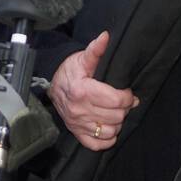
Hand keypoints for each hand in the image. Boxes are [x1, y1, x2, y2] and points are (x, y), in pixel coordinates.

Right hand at [49, 31, 138, 150]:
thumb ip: (96, 50)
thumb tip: (106, 36)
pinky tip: (108, 126)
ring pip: (110, 131)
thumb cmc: (70, 71)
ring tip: (115, 112)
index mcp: (83, 91)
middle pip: (117, 116)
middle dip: (124, 108)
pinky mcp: (77, 133)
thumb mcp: (82, 58)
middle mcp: (79, 110)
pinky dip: (107, 138)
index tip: (127, 91)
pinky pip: (98, 144)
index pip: (117, 100)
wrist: (52, 83)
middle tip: (122, 101)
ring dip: (117, 122)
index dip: (127, 96)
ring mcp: (77, 124)